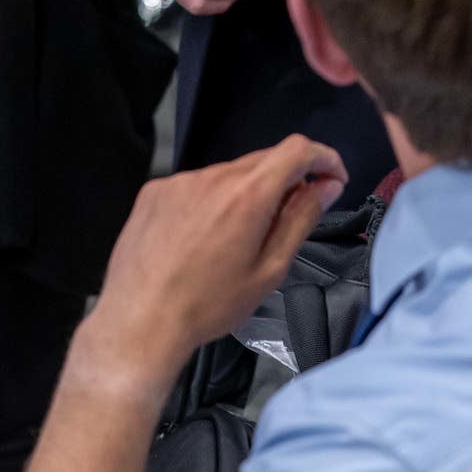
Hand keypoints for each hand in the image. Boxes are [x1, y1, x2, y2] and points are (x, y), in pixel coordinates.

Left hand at [72, 136, 347, 389]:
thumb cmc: (209, 305)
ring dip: (244, 193)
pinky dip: (210, 201)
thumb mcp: (269, 270)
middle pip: (263, 160)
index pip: (297, 149)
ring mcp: (179, 181)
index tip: (333, 178)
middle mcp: (213, 176)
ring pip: (227, 174)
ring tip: (236, 239)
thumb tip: (327, 185)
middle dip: (286, 180)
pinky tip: (200, 238)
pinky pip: (195, 185)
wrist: (139, 322)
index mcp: (247, 194)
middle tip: (289, 217)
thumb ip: (301, 219)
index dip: (323, 158)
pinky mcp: (154, 191)